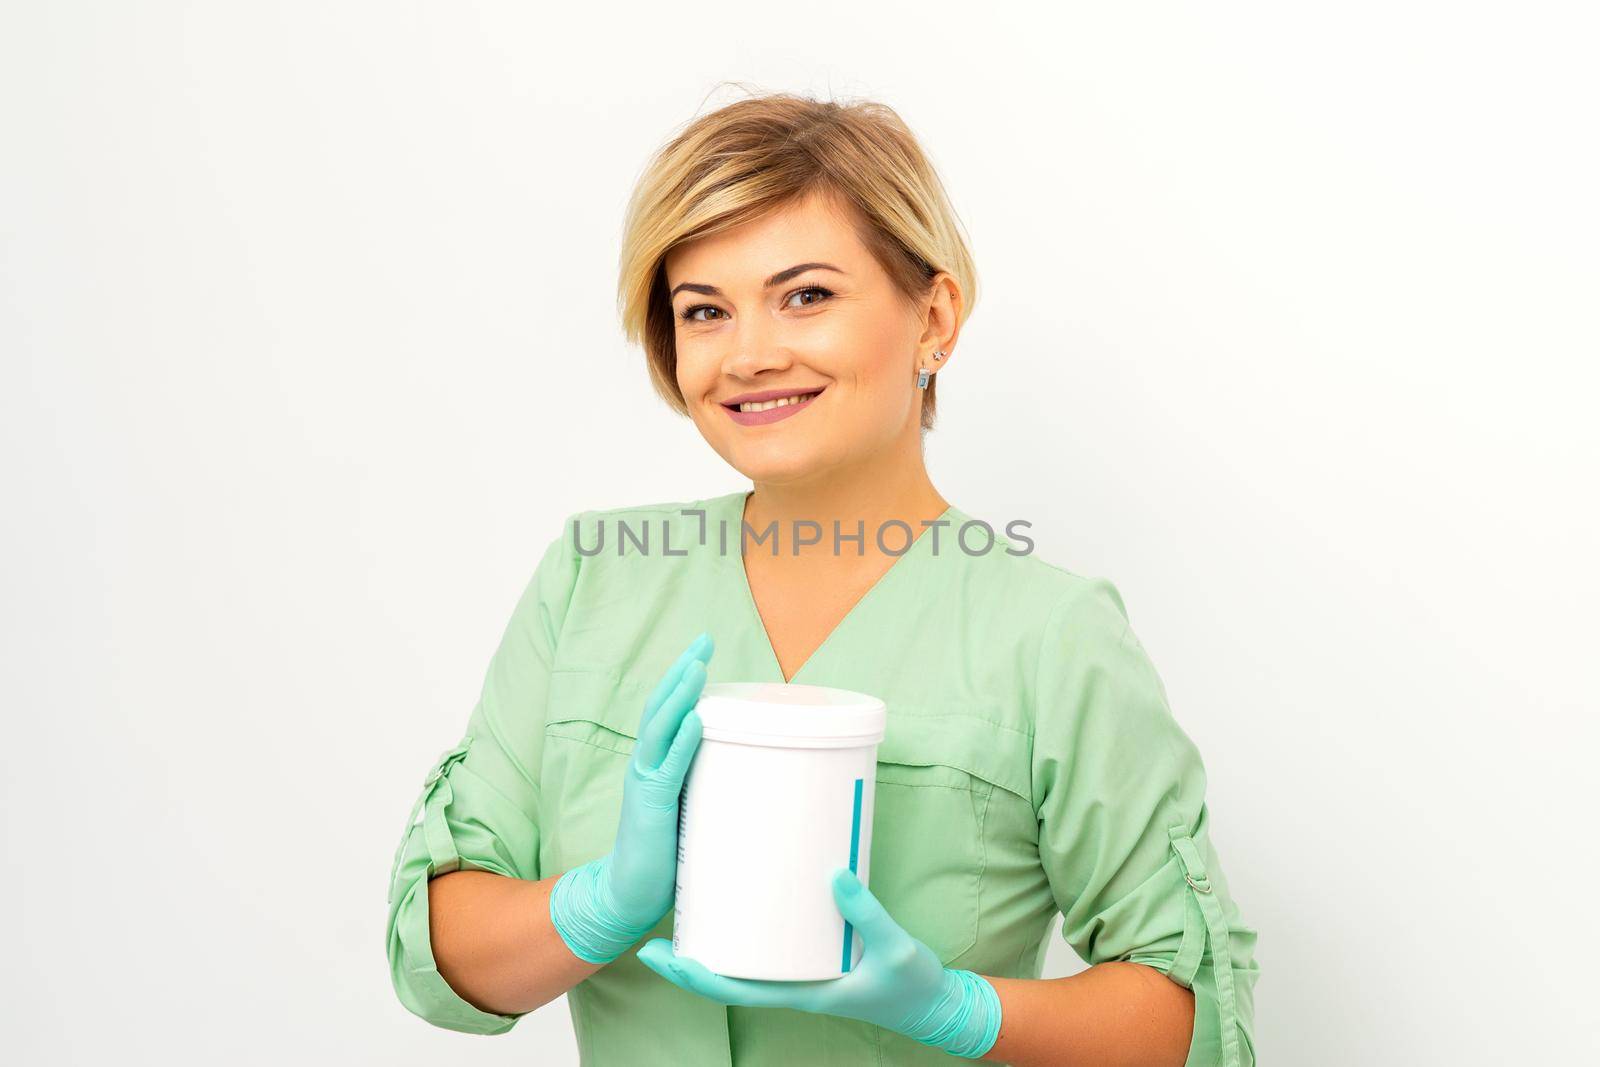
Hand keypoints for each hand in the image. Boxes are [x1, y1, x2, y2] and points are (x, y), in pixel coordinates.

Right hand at [548, 632, 711, 963]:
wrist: (628, 894)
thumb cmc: (663, 855)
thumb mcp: (688, 808)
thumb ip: (705, 783)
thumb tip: (745, 764)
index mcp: (654, 764)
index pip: (667, 711)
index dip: (682, 679)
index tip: (704, 651)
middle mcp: (644, 765)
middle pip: (660, 707)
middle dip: (682, 671)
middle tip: (704, 641)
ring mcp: (644, 783)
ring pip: (659, 728)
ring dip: (680, 695)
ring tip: (698, 667)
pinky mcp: (650, 806)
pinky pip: (668, 767)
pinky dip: (683, 740)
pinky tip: (696, 718)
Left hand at [637, 868, 1001, 1058]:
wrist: (933, 1003)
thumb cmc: (911, 986)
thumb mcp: (894, 949)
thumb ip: (867, 913)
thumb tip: (834, 873)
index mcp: (800, 992)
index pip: (731, 989)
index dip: (691, 975)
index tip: (657, 954)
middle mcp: (792, 984)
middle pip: (725, 976)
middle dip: (687, 958)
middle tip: (653, 927)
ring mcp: (802, 972)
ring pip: (744, 962)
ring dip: (713, 942)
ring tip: (687, 907)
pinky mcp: (815, 956)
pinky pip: (771, 947)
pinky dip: (748, 929)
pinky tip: (741, 902)